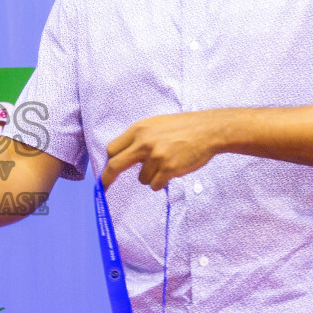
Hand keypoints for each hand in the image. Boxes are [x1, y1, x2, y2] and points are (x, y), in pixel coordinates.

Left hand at [101, 112, 226, 189]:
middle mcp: (144, 142)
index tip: (105, 171)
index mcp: (138, 129)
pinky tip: (172, 171)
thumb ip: (138, 138)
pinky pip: (154, 185)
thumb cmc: (182, 127)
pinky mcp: (168, 169)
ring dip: (150, 176)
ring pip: (141, 178)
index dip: (108, 161)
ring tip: (166, 164)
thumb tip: (122, 156)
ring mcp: (156, 156)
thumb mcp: (155, 124)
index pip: (112, 148)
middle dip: (108, 178)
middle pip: (116, 165)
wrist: (208, 130)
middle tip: (104, 187)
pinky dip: (161, 182)